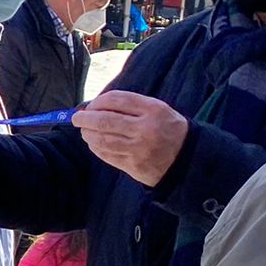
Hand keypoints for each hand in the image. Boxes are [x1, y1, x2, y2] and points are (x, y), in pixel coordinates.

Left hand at [74, 91, 188, 186]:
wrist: (188, 160)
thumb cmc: (168, 130)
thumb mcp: (158, 110)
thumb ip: (132, 105)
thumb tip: (97, 105)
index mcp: (154, 110)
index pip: (117, 99)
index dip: (99, 101)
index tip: (91, 105)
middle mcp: (146, 129)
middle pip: (105, 120)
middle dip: (85, 118)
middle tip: (77, 118)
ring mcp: (139, 149)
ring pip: (103, 139)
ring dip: (88, 134)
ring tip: (84, 131)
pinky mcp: (133, 165)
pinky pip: (107, 155)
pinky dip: (96, 148)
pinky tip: (93, 143)